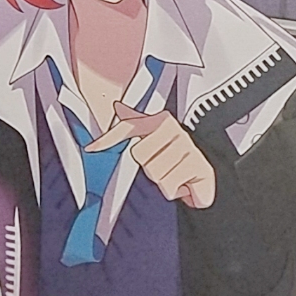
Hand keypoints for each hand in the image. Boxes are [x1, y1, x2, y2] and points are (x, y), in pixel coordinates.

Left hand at [85, 102, 215, 209]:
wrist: (203, 176)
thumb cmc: (177, 157)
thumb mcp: (154, 138)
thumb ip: (134, 120)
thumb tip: (118, 105)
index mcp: (162, 121)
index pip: (129, 127)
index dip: (108, 139)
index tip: (92, 147)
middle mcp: (175, 131)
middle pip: (139, 155)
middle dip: (150, 167)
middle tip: (162, 165)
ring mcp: (188, 147)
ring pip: (155, 173)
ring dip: (163, 180)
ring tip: (173, 174)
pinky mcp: (198, 166)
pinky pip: (170, 186)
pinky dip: (175, 190)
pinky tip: (183, 182)